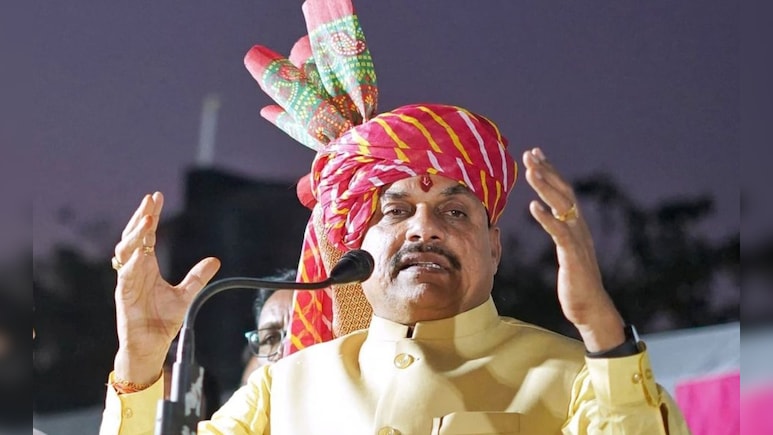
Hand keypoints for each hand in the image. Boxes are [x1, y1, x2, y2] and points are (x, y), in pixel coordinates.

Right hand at [112, 192, 220, 384]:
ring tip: (148, 220)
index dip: (151, 216)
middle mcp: (135, 271)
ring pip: (125, 252)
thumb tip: (215, 260)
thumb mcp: (186, 295)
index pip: (147, 236)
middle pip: (133, 237)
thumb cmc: (161, 321)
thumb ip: (197, 277)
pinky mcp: (124, 296)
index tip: (156, 197)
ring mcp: (128, 282)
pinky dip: (133, 263)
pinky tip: (141, 252)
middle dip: (140, 218)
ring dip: (135, 235)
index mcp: (147, 267)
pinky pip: (126, 276)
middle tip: (150, 200)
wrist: (150, 346)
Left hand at [522, 148, 623, 351]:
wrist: (591, 308)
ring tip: (530, 171)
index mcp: (576, 225)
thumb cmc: (576, 283)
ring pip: (562, 207)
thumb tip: (549, 216)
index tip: (536, 154)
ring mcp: (577, 240)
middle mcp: (579, 228)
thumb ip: (560, 232)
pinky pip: (559, 233)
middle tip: (531, 153)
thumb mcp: (566, 251)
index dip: (550, 171)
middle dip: (547, 170)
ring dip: (546, 187)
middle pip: (563, 192)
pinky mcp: (573, 256)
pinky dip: (547, 218)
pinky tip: (533, 207)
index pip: (563, 191)